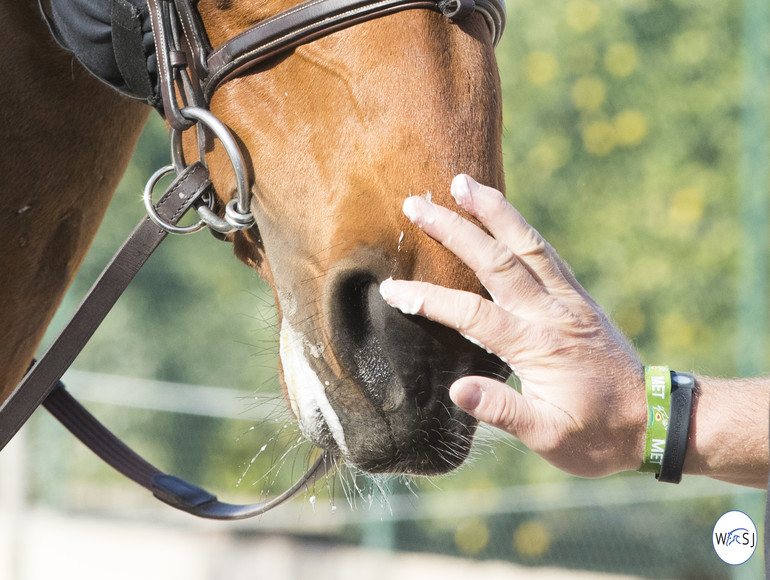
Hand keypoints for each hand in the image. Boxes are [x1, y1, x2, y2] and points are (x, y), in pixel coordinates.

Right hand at [380, 175, 646, 477]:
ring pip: (527, 244)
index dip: (429, 299)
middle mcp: (552, 313)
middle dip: (454, 229)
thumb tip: (456, 390)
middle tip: (417, 203)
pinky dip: (520, 226)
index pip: (472, 313)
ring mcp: (568, 300)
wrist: (653, 421)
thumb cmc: (596, 436)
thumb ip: (503, 411)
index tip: (393, 288)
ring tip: (463, 182)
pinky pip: (545, 252)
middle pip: (497, 260)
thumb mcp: (549, 437)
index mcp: (537, 346)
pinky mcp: (577, 298)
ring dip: (493, 210)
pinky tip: (503, 213)